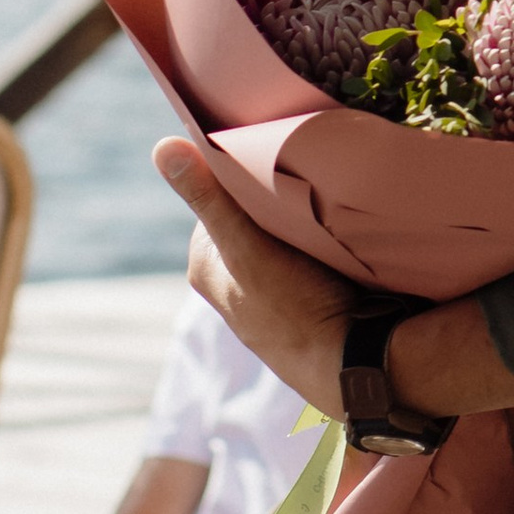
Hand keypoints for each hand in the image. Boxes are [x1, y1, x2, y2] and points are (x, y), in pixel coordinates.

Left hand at [154, 138, 354, 408]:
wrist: (350, 366)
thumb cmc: (294, 307)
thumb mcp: (246, 245)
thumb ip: (208, 197)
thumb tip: (162, 148)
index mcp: (205, 265)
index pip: (219, 191)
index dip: (245, 170)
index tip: (275, 154)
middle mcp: (229, 283)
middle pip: (250, 214)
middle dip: (274, 198)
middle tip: (307, 182)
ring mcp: (266, 296)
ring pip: (280, 234)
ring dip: (300, 221)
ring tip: (326, 212)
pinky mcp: (300, 304)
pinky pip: (304, 256)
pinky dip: (318, 245)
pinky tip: (338, 244)